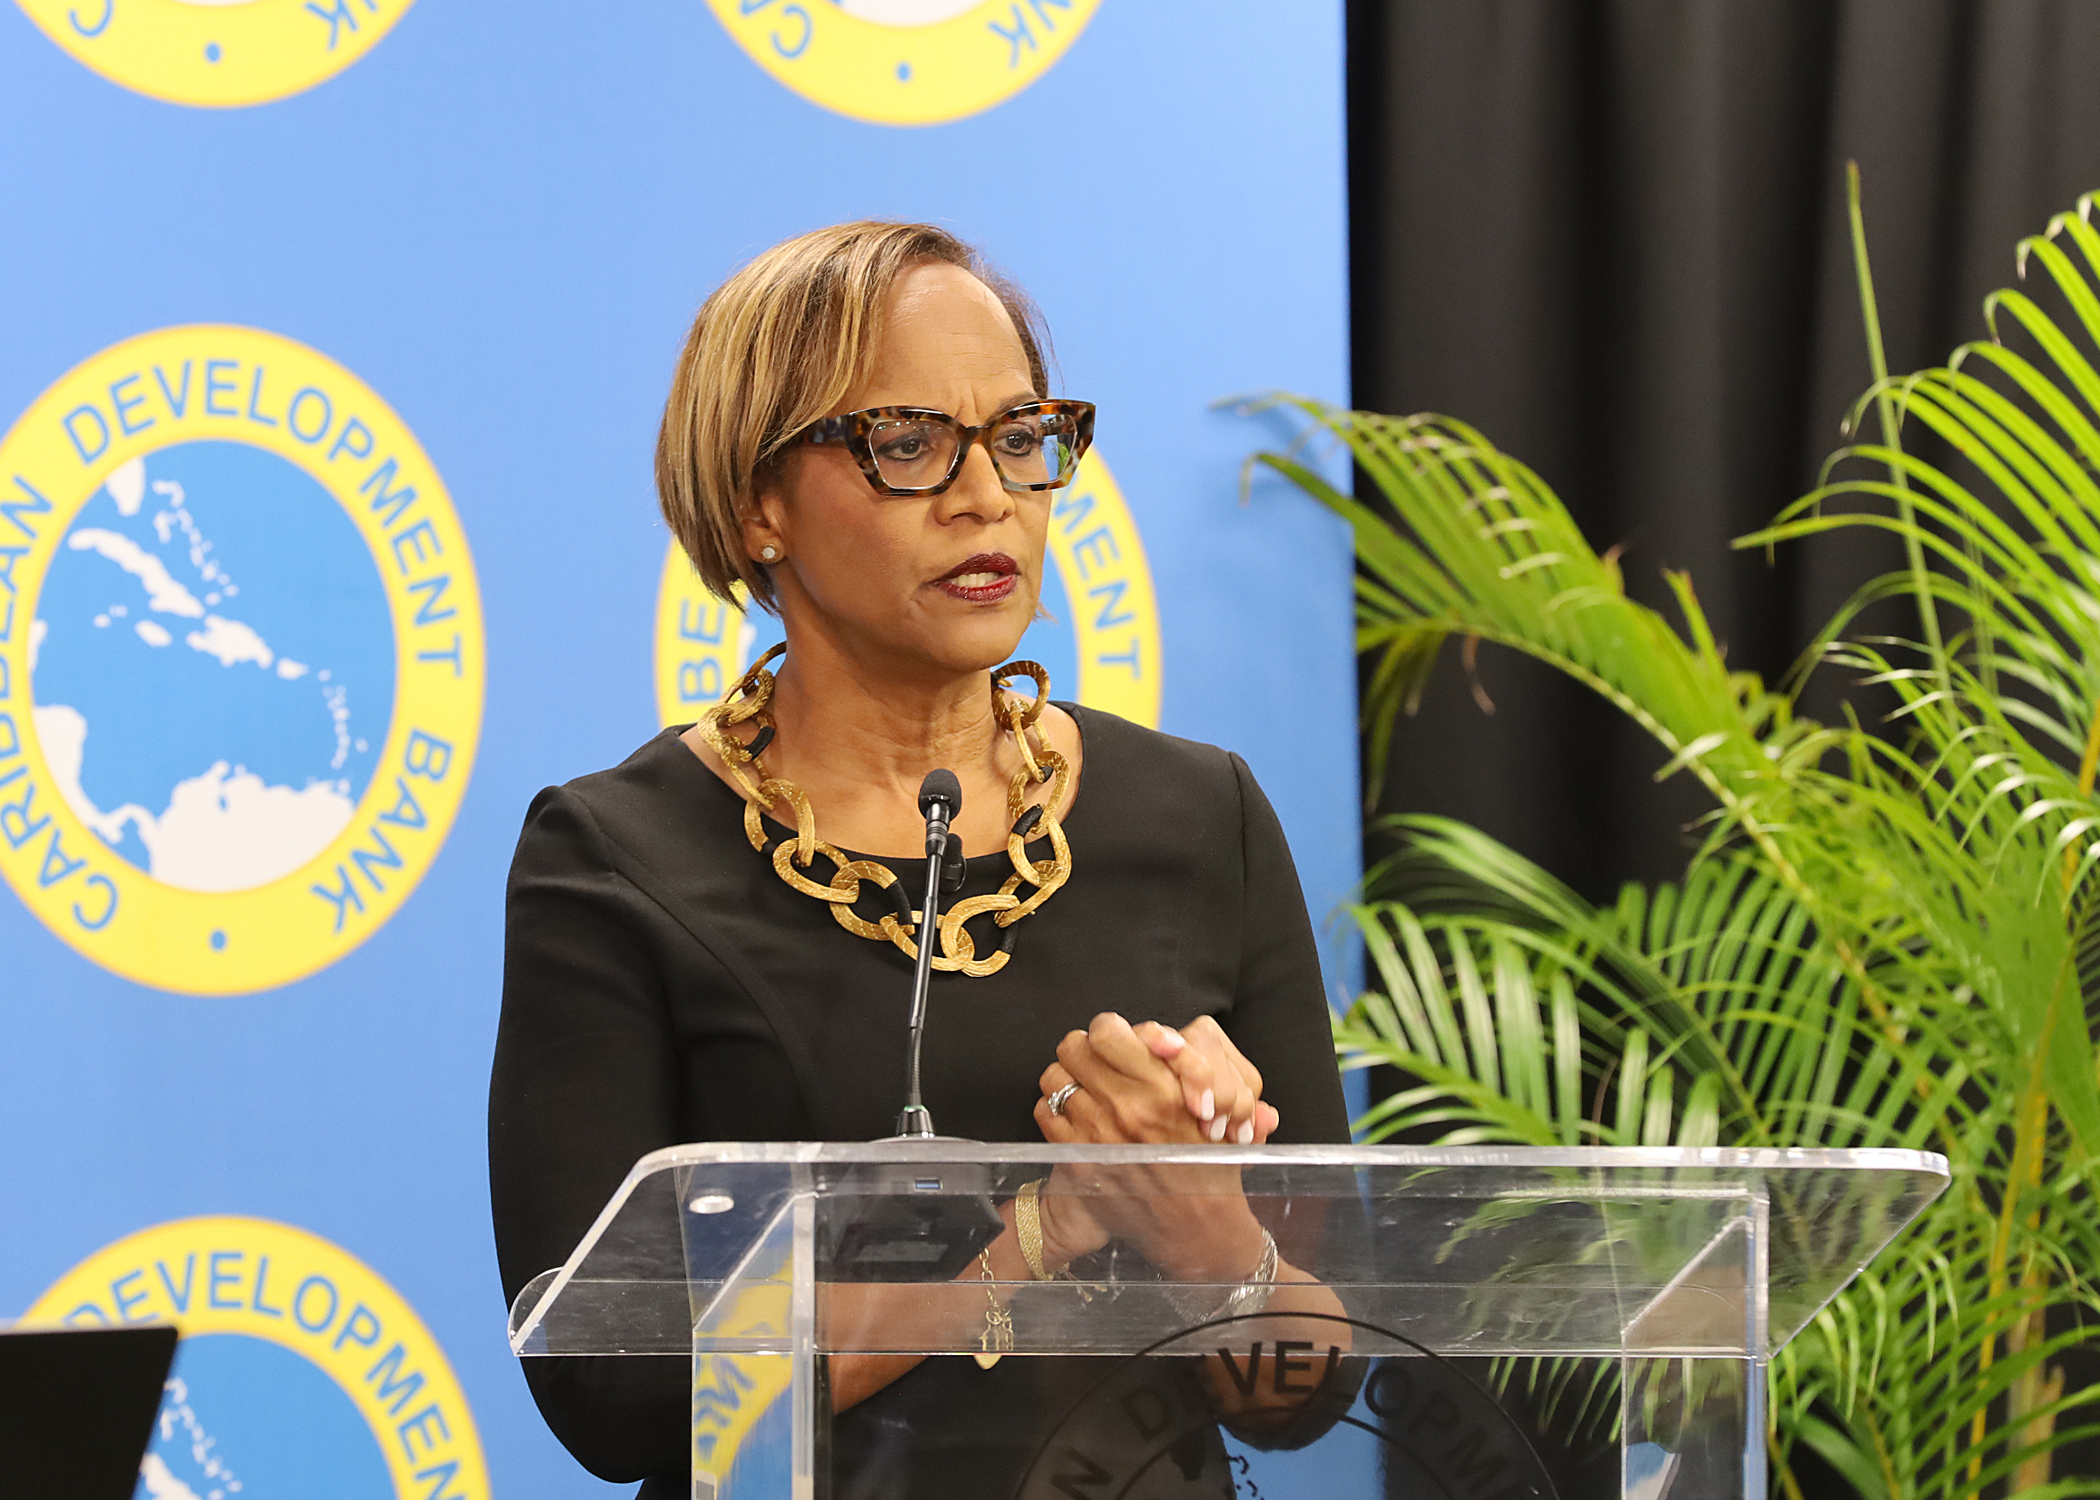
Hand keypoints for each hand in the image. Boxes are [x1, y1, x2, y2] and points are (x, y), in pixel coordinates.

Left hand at [1032, 1014, 1267, 1279]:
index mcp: (1162, 1087)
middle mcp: (1126, 1106)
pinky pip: (1045, 1112)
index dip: (1106, 1031)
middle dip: (1083, 1052)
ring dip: (1066, 1081)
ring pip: (1054, 1078)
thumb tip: (1160, 1035)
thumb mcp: (1213, 1107)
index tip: (1112, 1042)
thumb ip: (1186, 1066)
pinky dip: (1055, 1111)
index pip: (1107, 1030)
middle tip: (1095, 1065)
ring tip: (1084, 1092)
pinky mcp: (1078, 1158)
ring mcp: (1097, 1133)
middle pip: (1073, 1047)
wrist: (1192, 1226)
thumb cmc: (1206, 1165)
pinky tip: (1075, 1120)